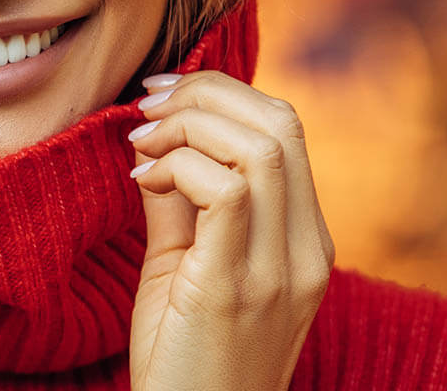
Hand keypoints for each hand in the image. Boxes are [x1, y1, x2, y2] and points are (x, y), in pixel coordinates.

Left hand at [126, 70, 334, 390]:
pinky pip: (229, 193)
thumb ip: (178, 200)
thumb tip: (154, 138)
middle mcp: (305, 250)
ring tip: (141, 142)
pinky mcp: (238, 286)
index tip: (159, 94)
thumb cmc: (181, 352)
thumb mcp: (181, 263)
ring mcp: (279, 270)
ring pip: (260, 147)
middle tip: (145, 105)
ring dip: (188, 125)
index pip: (285, 128)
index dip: (220, 93)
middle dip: (205, 93)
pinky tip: (141, 179)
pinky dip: (180, 166)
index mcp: (302, 239)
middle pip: (280, 123)